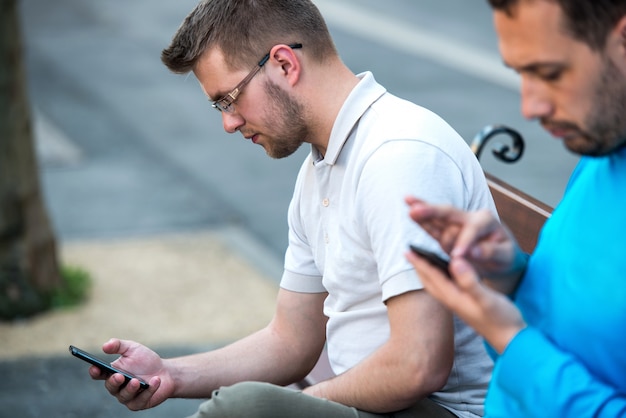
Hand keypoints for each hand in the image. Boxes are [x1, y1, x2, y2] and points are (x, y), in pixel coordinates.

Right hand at [89, 339, 173, 410]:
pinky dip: (148, 391)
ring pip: (124, 396)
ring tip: (137, 381)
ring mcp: (127, 397)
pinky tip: (155, 381)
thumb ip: (118, 345)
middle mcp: (117, 387)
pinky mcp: (139, 404)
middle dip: (114, 382)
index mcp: (112, 372)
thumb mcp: (132, 348)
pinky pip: (141, 400)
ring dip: (130, 388)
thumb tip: (105, 346)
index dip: (95, 372)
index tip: (95, 367)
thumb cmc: (146, 360)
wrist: (165, 372)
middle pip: (110, 387)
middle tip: (120, 376)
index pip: (98, 374)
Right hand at [406, 196, 525, 287]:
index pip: (471, 229)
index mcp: (485, 220)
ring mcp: (456, 225)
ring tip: (409, 206)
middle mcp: (468, 218)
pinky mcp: (446, 233)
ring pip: (436, 218)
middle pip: (447, 213)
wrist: (501, 257)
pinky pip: (432, 228)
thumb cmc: (505, 255)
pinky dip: (421, 221)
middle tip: (415, 210)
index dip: (464, 242)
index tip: (457, 256)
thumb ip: (491, 252)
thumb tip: (473, 252)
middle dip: (431, 212)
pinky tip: (410, 208)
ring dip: (422, 212)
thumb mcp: (506, 256)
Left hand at [406, 251, 524, 352]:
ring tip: (423, 259)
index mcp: (453, 297)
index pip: (432, 276)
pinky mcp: (466, 304)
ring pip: (436, 284)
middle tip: (410, 251)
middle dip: (419, 266)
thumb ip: (469, 280)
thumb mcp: (486, 298)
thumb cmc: (501, 319)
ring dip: (428, 271)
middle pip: (429, 280)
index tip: (407, 249)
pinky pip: (446, 286)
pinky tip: (447, 272)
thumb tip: (455, 261)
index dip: (419, 262)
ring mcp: (458, 303)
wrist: (512, 339)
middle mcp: (452, 300)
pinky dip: (441, 276)